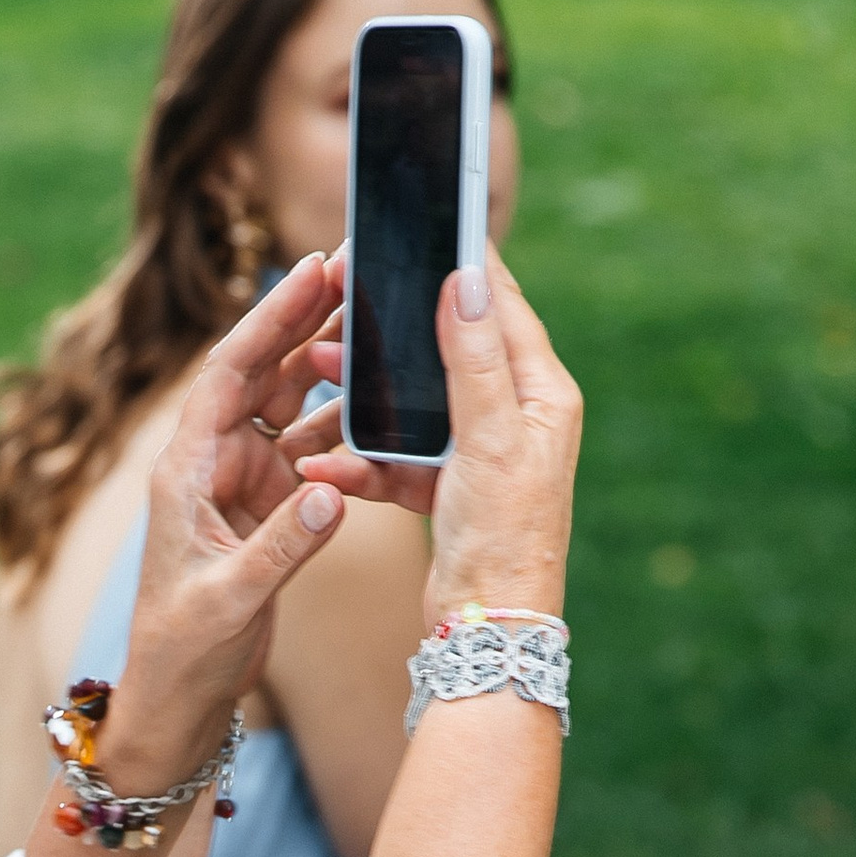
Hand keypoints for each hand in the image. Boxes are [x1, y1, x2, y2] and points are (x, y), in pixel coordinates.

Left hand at [92, 251, 350, 794]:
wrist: (180, 697)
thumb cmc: (184, 649)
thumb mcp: (232, 598)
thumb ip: (283, 545)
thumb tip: (335, 492)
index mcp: (188, 471)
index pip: (229, 374)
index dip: (269, 319)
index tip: (311, 269)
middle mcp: (213, 464)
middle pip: (262, 372)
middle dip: (306, 320)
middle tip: (356, 267)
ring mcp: (243, 482)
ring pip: (291, 405)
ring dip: (331, 365)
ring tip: (378, 318)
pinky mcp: (270, 507)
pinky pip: (312, 449)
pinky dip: (345, 425)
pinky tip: (383, 399)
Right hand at [298, 243, 581, 629]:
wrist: (488, 629)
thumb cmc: (503, 538)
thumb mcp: (489, 441)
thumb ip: (475, 360)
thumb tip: (467, 279)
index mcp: (539, 394)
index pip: (500, 306)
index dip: (460, 266)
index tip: (420, 227)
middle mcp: (513, 418)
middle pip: (447, 350)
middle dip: (392, 334)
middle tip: (344, 303)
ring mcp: (477, 455)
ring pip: (412, 404)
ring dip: (363, 397)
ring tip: (316, 375)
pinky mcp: (445, 491)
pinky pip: (396, 459)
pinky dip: (361, 461)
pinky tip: (323, 463)